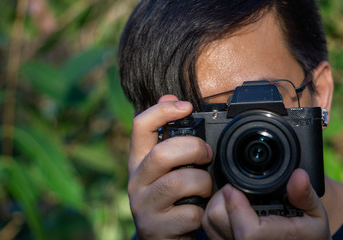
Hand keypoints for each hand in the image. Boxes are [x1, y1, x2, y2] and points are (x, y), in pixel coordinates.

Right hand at [128, 95, 212, 238]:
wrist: (162, 238)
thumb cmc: (170, 197)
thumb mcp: (166, 167)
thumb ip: (169, 137)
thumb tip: (171, 97)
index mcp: (139, 161)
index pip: (140, 126)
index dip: (162, 110)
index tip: (186, 106)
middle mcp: (136, 181)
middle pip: (163, 154)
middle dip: (193, 149)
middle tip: (207, 155)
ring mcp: (144, 206)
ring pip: (179, 183)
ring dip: (203, 183)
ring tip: (206, 188)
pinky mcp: (156, 229)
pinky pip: (189, 213)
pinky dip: (203, 212)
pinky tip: (201, 212)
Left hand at [202, 169, 331, 238]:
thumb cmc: (306, 234)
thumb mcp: (315, 214)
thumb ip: (305, 195)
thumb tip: (298, 175)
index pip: (248, 232)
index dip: (236, 205)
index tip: (233, 187)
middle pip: (219, 221)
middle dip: (224, 198)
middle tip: (238, 188)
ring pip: (209, 223)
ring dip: (218, 204)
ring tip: (236, 198)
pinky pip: (208, 228)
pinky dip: (214, 213)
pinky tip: (230, 208)